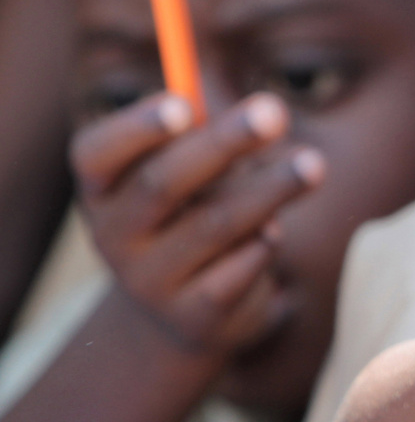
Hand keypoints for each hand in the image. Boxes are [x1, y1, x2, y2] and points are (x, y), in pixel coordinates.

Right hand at [72, 92, 323, 355]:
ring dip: (270, 189)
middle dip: (224, 143)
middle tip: (274, 112)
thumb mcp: (194, 176)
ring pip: (214, 223)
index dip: (137, 128)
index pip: (96, 154)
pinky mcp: (194, 316)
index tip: (185, 104)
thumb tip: (266, 113)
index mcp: (102, 189)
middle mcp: (112, 236)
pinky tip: (273, 233)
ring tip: (313, 165)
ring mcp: (148, 282)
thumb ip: (213, 142)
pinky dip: (264, 243)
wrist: (186, 313)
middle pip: (163, 182)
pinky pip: (239, 268)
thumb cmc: (194, 215)